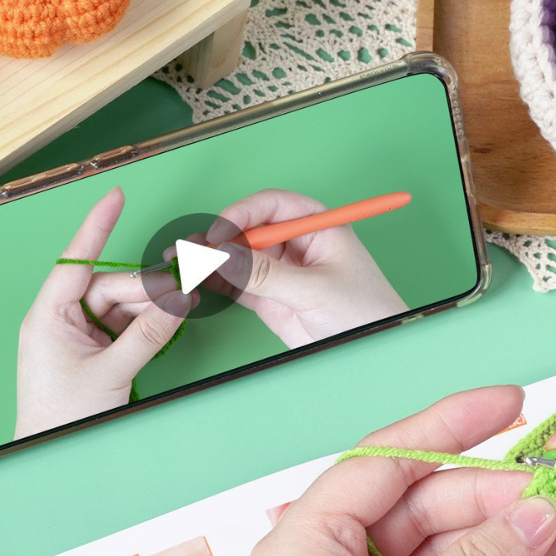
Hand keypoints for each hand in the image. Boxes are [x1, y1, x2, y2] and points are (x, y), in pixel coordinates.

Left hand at [14, 188, 196, 438]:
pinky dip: (149, 324)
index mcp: (49, 317)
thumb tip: (177, 303)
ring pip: (124, 305)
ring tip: (182, 311)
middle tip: (185, 290)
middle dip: (148, 289)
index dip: (97, 227)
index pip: (76, 262)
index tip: (115, 197)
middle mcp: (61, 319)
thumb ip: (148, 334)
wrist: (50, 454)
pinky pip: (126, 325)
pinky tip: (169, 324)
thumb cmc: (61, 417)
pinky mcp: (94, 350)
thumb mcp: (111, 372)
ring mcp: (78, 335)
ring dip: (153, 308)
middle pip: (112, 286)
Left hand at [159, 385, 555, 555]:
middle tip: (552, 486)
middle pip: (422, 498)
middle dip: (488, 489)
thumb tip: (531, 517)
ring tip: (554, 519)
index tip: (507, 403)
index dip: (451, 424)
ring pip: (438, 542)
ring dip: (494, 531)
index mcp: (311, 532)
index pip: (388, 456)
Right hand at [202, 189, 407, 347]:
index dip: (242, 214)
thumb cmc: (365, 311)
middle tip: (190, 251)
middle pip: (248, 229)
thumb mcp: (315, 290)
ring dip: (209, 258)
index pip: (272, 205)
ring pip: (237, 255)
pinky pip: (236, 281)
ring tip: (181, 264)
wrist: (373, 350)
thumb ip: (268, 274)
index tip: (220, 232)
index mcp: (318, 226)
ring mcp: (281, 269)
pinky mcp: (270, 296)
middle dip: (217, 237)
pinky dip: (214, 280)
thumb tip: (225, 253)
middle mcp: (296, 242)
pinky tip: (194, 279)